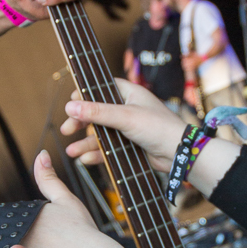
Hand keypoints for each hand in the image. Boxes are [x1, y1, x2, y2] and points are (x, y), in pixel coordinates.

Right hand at [62, 82, 242, 200]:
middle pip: (97, 112)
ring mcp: (128, 128)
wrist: (180, 155)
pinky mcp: (130, 146)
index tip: (70, 102)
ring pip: (101, 133)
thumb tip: (70, 106)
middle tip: (66, 130)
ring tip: (71, 151)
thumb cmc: (159, 128)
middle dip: (80, 122)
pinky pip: (108, 148)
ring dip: (86, 142)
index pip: (102, 88)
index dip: (85, 94)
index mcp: (130, 94)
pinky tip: (85, 159)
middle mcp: (128, 109)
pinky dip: (96, 153)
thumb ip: (97, 112)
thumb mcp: (125, 117)